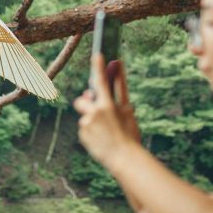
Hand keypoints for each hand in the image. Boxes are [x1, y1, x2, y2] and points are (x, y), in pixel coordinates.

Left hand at [74, 53, 139, 170]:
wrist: (124, 158)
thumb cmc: (129, 133)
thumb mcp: (127, 110)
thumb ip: (120, 88)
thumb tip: (117, 66)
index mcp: (107, 106)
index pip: (100, 81)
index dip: (98, 67)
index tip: (97, 55)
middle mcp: (94, 114)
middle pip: (82, 100)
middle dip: (87, 102)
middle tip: (99, 110)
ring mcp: (86, 126)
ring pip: (85, 116)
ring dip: (92, 119)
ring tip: (106, 131)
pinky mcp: (82, 136)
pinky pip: (84, 128)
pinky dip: (91, 130)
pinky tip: (101, 138)